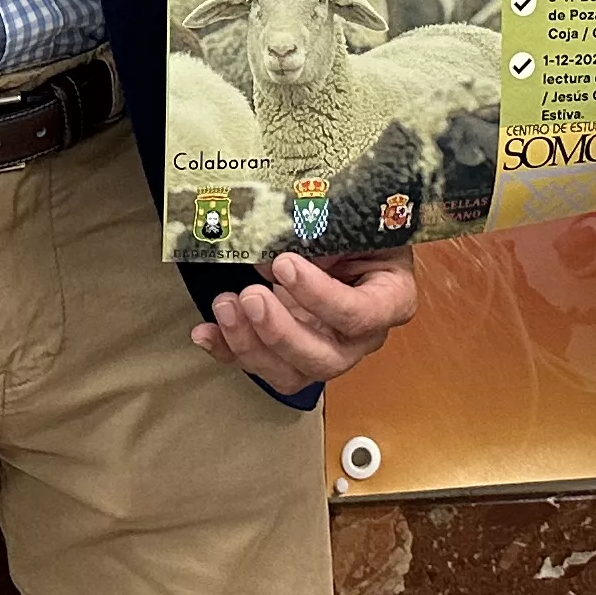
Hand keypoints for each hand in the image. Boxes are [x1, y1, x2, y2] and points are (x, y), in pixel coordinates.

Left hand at [194, 247, 417, 397]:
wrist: (351, 237)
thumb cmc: (359, 228)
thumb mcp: (350, 220)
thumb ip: (319, 233)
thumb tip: (269, 248)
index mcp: (390, 299)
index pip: (361, 314)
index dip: (321, 296)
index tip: (285, 263)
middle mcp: (361, 336)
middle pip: (326, 359)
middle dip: (281, 332)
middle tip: (251, 295)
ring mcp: (326, 350)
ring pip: (292, 374)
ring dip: (251, 345)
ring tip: (225, 306)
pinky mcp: (292, 354)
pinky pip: (260, 366)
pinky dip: (228, 350)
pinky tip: (205, 331)